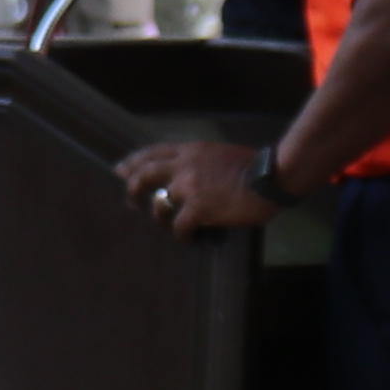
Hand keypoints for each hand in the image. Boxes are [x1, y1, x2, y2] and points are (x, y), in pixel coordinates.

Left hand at [114, 136, 275, 236]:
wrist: (269, 178)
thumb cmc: (254, 166)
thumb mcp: (220, 153)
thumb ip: (200, 161)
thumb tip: (190, 174)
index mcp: (190, 151)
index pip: (153, 152)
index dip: (134, 161)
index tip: (121, 169)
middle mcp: (183, 166)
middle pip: (144, 175)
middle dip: (132, 189)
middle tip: (131, 201)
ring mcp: (188, 188)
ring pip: (158, 205)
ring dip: (160, 218)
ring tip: (167, 226)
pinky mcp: (196, 209)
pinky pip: (178, 226)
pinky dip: (182, 235)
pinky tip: (190, 239)